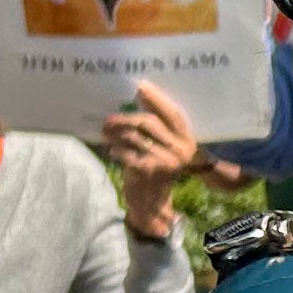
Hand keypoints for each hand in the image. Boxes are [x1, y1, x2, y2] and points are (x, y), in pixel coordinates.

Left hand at [102, 81, 198, 237]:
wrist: (153, 205)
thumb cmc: (156, 172)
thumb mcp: (163, 150)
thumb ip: (157, 128)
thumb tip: (139, 97)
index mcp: (187, 142)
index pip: (173, 114)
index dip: (157, 99)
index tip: (140, 86)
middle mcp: (180, 150)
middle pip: (149, 122)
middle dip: (126, 118)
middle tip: (109, 119)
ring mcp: (165, 161)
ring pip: (135, 136)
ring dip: (116, 134)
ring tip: (106, 133)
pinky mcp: (148, 170)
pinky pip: (127, 152)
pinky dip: (117, 151)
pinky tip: (112, 151)